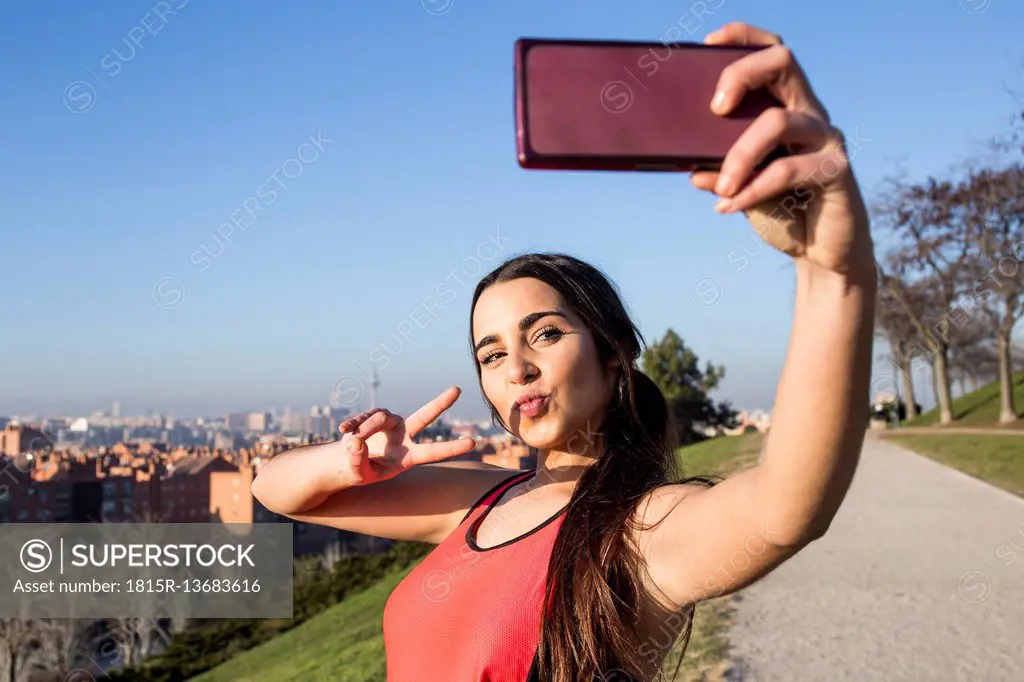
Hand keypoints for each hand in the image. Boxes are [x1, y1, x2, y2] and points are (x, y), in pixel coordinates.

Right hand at [336, 386, 476, 485]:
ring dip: (364, 429)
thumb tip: (356, 441)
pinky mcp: (375, 415)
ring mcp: (390, 423)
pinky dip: (353, 424)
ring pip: (379, 418)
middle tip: (457, 389)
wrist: (346, 461)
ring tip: (351, 440)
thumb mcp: (359, 473)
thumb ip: (358, 461)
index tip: (473, 443)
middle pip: (424, 416)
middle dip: (440, 403)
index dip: (452, 448)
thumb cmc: (359, 471)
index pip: (432, 451)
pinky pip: (365, 416)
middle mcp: (404, 435)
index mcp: (408, 456)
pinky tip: (343, 430)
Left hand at [691, 23, 873, 276]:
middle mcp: (809, 113)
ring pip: (778, 121)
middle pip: (782, 61)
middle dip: (741, 74)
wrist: (821, 254)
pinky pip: (787, 170)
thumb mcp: (741, 188)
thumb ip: (719, 172)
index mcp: (785, 107)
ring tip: (721, 187)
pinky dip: (753, 189)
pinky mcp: (836, 170)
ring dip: (739, 154)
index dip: (743, 38)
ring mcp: (826, 138)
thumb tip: (688, 166)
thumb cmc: (782, 212)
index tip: (708, 44)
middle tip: (714, 109)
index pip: (771, 52)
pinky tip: (729, 207)